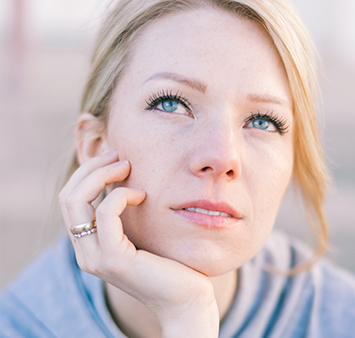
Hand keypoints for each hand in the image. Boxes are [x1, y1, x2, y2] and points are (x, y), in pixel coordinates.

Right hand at [59, 152, 218, 336]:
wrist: (186, 300)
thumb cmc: (169, 262)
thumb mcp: (141, 231)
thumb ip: (125, 213)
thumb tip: (124, 177)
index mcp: (89, 244)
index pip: (70, 199)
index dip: (88, 172)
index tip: (116, 158)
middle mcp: (85, 251)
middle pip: (68, 196)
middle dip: (92, 167)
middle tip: (119, 156)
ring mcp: (96, 257)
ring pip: (76, 200)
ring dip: (102, 174)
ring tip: (127, 166)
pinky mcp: (114, 259)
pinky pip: (106, 211)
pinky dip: (122, 194)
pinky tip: (142, 194)